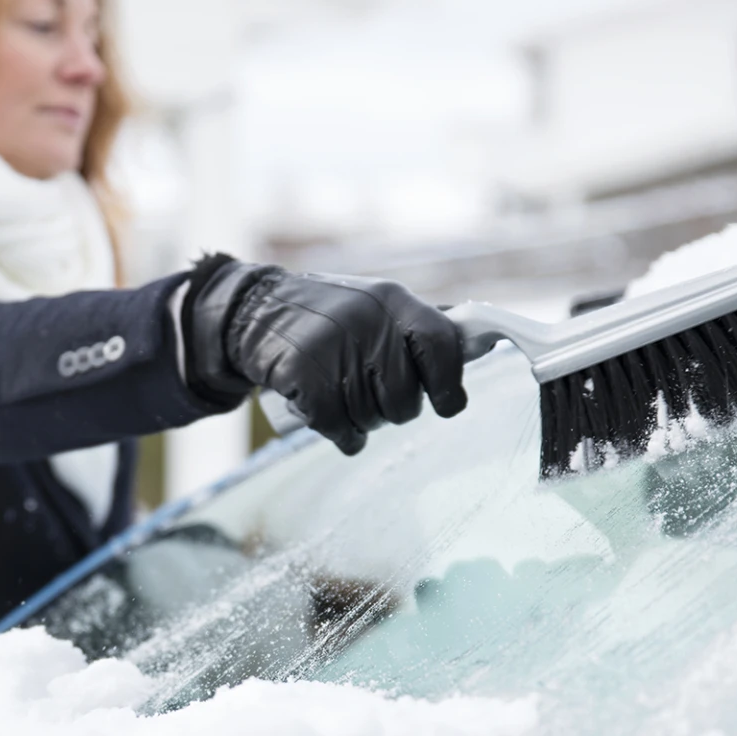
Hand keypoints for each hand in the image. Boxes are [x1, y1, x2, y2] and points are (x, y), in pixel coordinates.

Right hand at [182, 254, 466, 454]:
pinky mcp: (303, 375)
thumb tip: (482, 345)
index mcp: (392, 300)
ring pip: (373, 418)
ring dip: (363, 422)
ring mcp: (332, 347)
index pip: (440, 344)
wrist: (254, 311)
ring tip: (345, 399)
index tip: (448, 404)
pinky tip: (333, 421)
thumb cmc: (326, 315)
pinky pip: (341, 429)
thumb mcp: (373, 305)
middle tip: (374, 396)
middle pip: (405, 397)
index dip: (449, 384)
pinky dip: (342, 435)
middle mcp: (366, 321)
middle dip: (394, 409)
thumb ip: (415, 329)